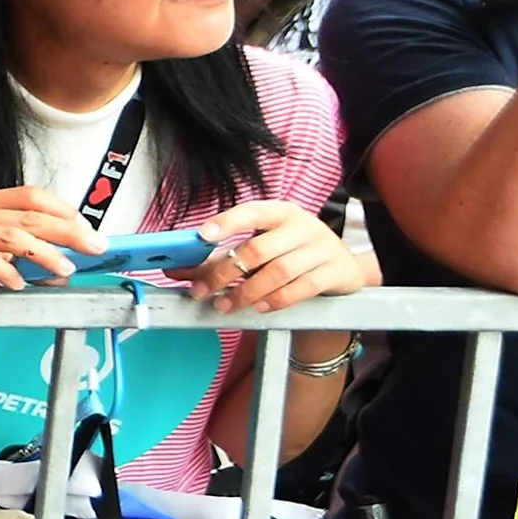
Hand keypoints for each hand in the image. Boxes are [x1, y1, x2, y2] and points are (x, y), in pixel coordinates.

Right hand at [0, 187, 102, 290]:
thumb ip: (16, 252)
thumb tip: (58, 266)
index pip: (32, 196)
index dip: (64, 209)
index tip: (88, 228)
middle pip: (30, 215)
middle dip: (69, 231)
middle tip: (94, 247)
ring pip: (12, 236)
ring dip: (44, 254)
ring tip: (64, 268)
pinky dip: (5, 272)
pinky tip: (18, 284)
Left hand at [185, 201, 374, 314]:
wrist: (343, 267)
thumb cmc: (292, 253)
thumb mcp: (260, 247)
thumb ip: (218, 258)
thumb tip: (174, 269)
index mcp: (280, 212)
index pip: (252, 212)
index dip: (227, 222)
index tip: (203, 235)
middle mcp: (302, 226)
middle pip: (258, 249)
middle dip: (225, 272)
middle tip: (202, 291)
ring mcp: (322, 248)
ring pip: (279, 271)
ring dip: (246, 292)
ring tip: (225, 305)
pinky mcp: (336, 271)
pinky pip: (302, 287)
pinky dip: (276, 300)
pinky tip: (259, 307)